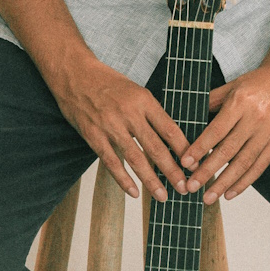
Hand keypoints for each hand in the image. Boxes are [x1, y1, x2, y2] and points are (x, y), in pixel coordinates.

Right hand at [51, 53, 189, 201]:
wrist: (74, 74)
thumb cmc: (107, 82)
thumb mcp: (135, 90)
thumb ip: (150, 112)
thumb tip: (171, 137)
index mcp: (144, 100)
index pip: (170, 129)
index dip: (184, 149)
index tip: (195, 165)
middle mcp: (129, 113)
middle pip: (156, 148)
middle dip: (173, 171)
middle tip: (185, 188)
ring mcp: (111, 126)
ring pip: (136, 158)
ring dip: (151, 180)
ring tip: (163, 196)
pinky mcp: (94, 135)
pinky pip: (111, 162)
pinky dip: (123, 179)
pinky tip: (134, 192)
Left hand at [182, 61, 269, 202]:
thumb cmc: (257, 83)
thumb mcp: (231, 86)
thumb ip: (210, 103)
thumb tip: (189, 119)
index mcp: (240, 103)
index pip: (216, 131)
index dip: (200, 148)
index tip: (186, 163)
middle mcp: (255, 119)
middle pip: (228, 151)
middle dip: (208, 172)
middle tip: (191, 187)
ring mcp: (269, 133)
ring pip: (244, 163)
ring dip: (224, 183)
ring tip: (208, 197)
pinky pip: (259, 166)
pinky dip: (244, 182)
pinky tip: (230, 193)